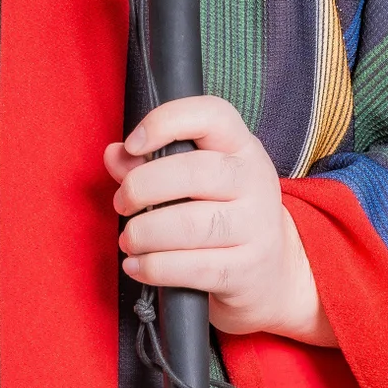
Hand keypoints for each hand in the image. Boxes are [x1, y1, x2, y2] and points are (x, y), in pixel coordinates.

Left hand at [103, 95, 336, 346]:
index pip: (212, 115)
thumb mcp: (197, 179)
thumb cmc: (222, 212)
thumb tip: (114, 154)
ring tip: (129, 239)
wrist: (273, 271)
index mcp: (241, 146)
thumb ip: (151, 163)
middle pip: (194, 172)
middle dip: (142, 187)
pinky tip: (137, 266)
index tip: (132, 144)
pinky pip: (192, 268)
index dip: (165, 122)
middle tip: (122, 203)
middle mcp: (255, 181)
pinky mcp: (247, 270)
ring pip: (189, 225)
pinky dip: (154, 268)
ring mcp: (256, 227)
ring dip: (144, 233)